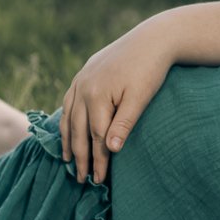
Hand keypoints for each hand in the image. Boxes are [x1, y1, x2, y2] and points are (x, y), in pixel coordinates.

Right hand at [59, 17, 177, 184]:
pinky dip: (67, 118)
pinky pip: (69, 101)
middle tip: (82, 179)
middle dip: (81, 157)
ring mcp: (81, 79)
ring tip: (69, 160)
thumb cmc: (150, 70)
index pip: (95, 137)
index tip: (99, 181)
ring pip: (69, 116)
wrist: (152, 38)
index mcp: (97, 95)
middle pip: (78, 130)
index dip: (98, 160)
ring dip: (68, 140)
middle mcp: (83, 87)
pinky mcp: (84, 73)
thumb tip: (111, 150)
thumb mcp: (140, 98)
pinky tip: (68, 128)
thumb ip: (124, 123)